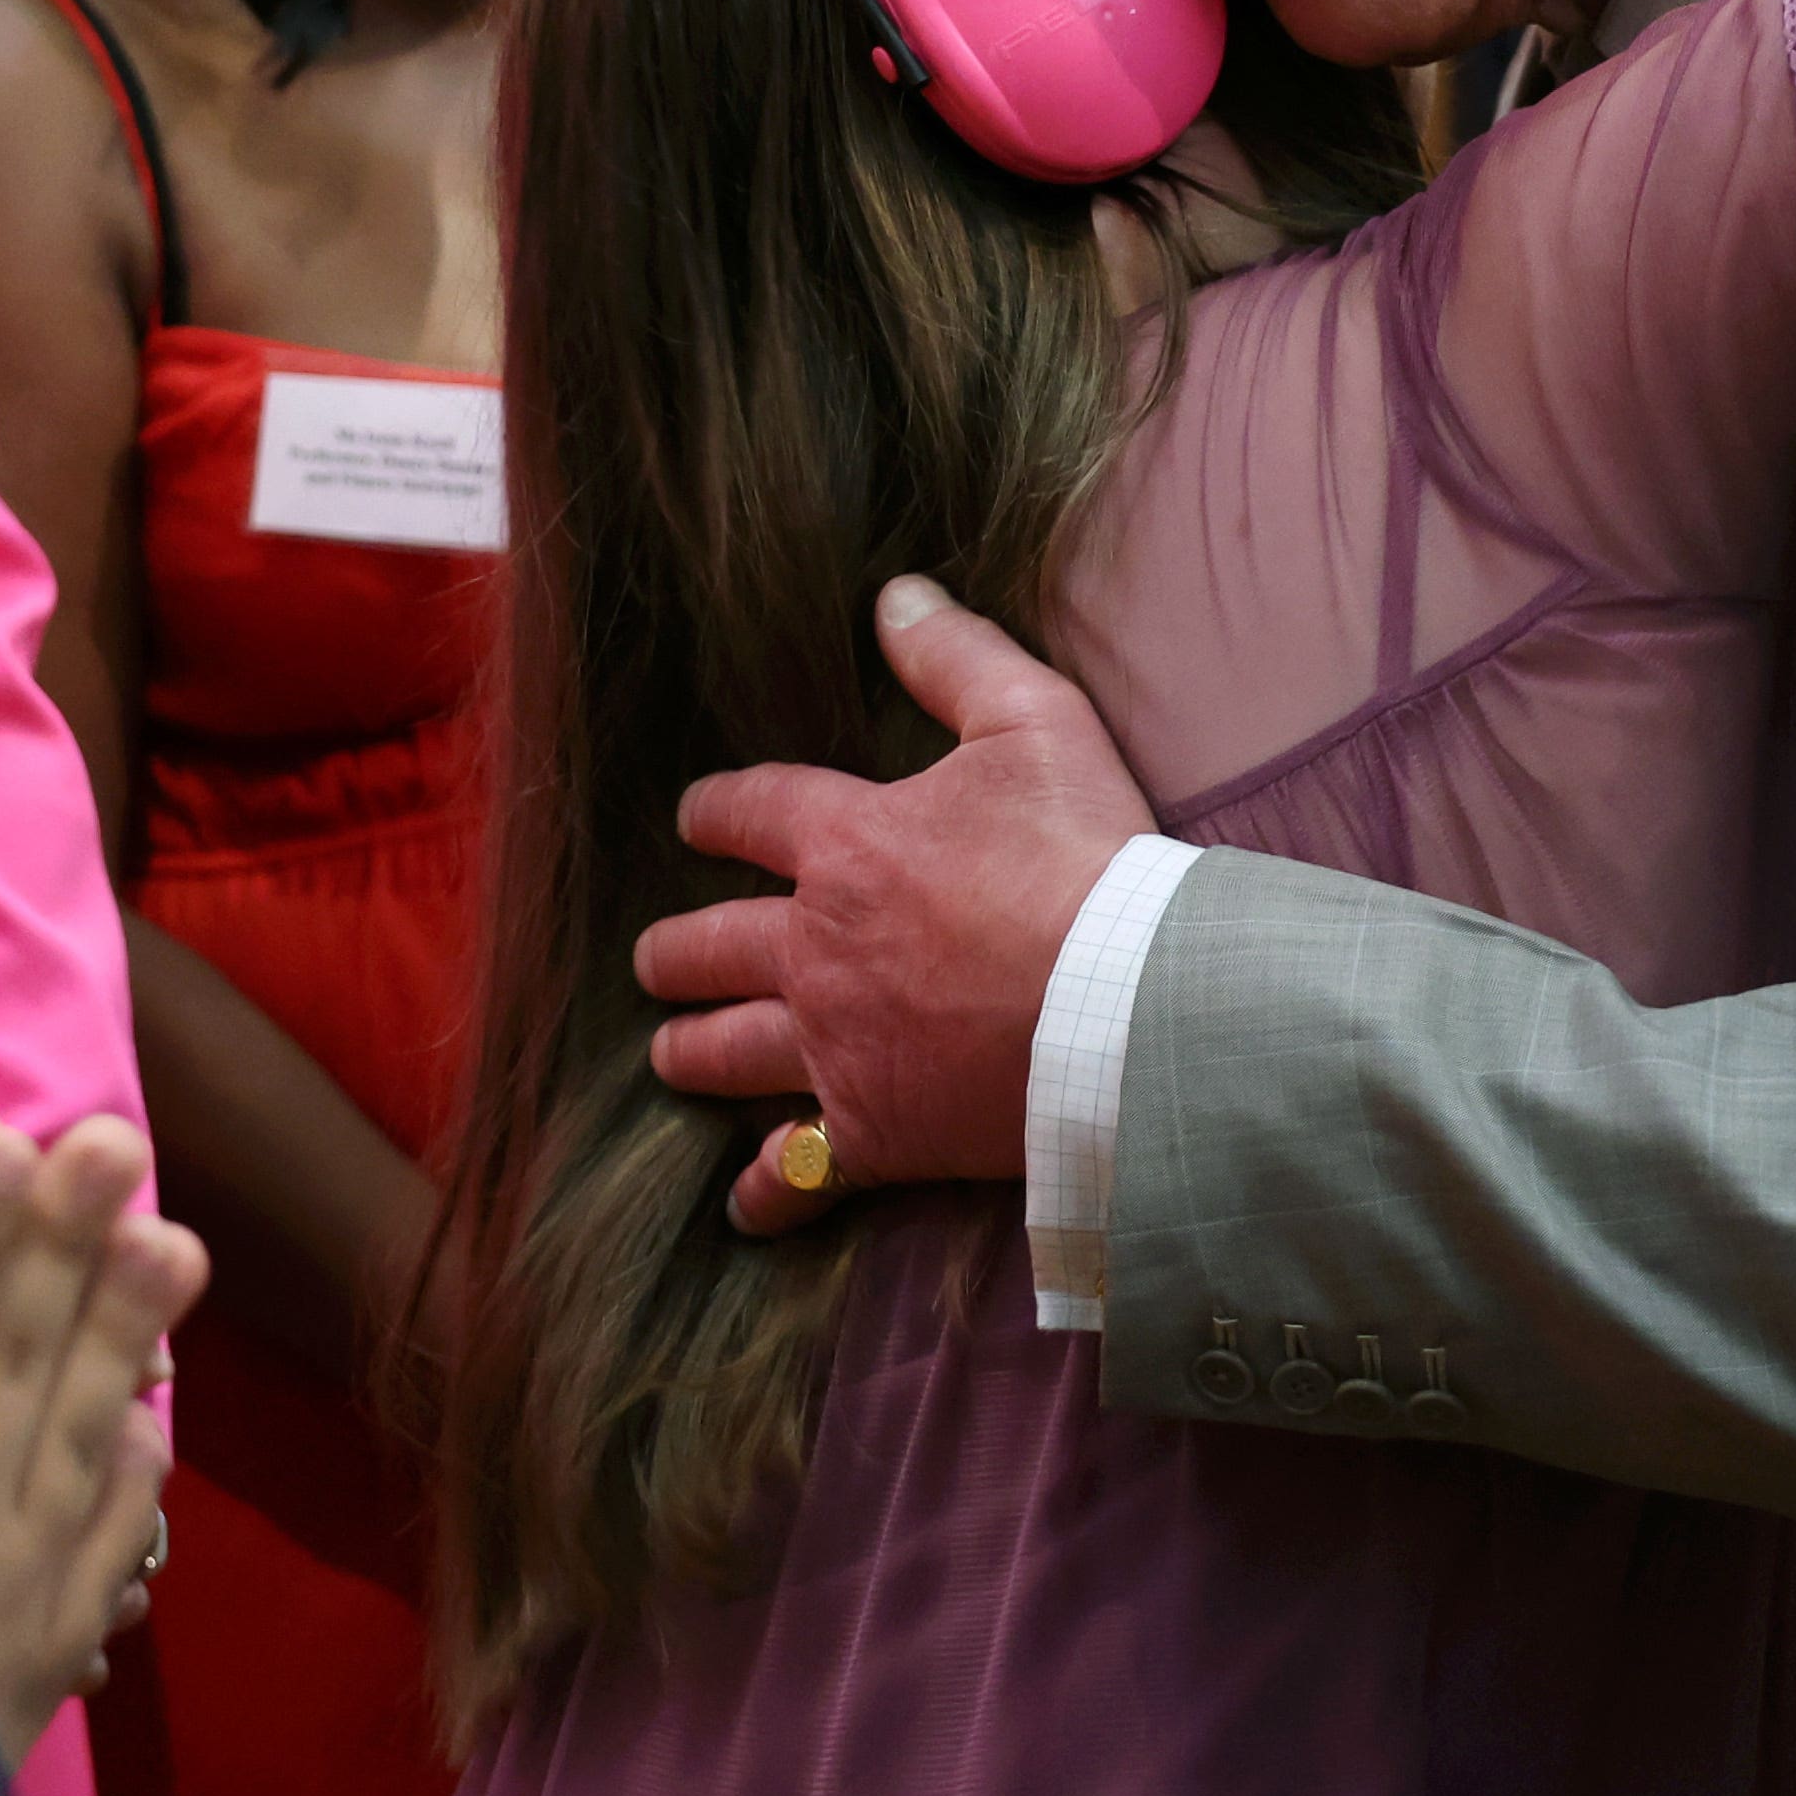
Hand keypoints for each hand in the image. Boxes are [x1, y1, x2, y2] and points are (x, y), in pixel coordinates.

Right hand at [0, 1113, 209, 1764]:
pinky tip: (160, 1419)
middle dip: (60, 1241)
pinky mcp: (44, 1654)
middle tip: (113, 1136)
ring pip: (78, 1431)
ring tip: (176, 1240)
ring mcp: (10, 1583)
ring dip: (126, 1333)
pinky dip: (135, 1475)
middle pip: (8, 1357)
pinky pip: (106, 1544)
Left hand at [647, 574, 1154, 1234]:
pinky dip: (764, 1190)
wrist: (1131, 1003)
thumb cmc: (1090, 858)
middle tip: (663, 956)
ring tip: (677, 1051)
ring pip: (718, 1053)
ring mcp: (831, 1046)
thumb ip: (955, 657)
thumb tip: (893, 592)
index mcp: (844, 843)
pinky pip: (790, 1172)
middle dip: (673, 950)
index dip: (712, 813)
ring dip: (690, 1049)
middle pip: (702, 946)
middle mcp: (811, 948)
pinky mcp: (868, 1130)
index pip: (743, 813)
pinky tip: (743, 1203)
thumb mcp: (1036, 723)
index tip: (698, 819)